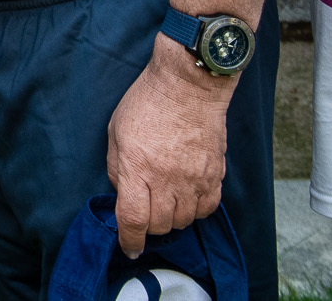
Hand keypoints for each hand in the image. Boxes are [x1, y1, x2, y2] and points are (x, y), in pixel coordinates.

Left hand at [106, 34, 236, 256]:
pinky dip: (195, 210)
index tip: (129, 247)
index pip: (134, 219)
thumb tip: (121, 193)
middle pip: (160, 225)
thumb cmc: (147, 102)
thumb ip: (116, 167)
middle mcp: (167, 179)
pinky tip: (187, 197)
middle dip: (148, 226)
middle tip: (145, 212)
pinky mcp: (215, 174)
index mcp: (137, 167)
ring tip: (165, 200)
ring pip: (184, 220)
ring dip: (172, 217)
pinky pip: (207, 208)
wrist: (188, 84)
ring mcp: (194, 178)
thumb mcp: (116, 131)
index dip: (130, 239)